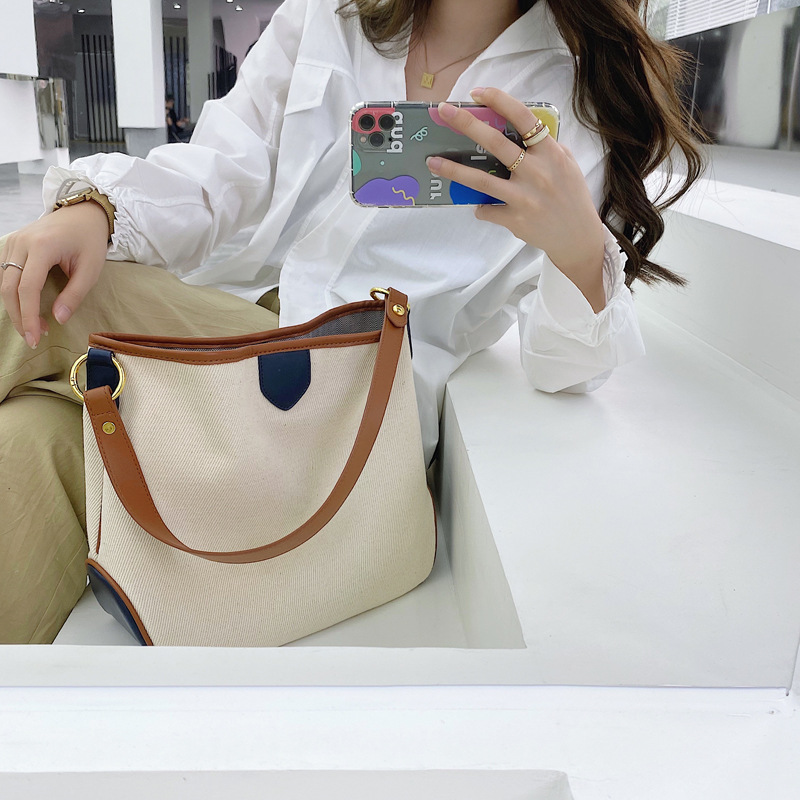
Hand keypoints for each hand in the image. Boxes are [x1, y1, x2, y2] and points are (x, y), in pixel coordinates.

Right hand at [0, 201, 108, 347]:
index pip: (27, 288)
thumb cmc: (89, 241)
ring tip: (35, 325)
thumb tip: (58, 319)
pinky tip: (27, 308)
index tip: (35, 338)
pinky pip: (4, 273)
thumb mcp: (91, 270)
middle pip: (8, 288)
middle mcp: (21, 243)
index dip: (28, 316)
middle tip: (33, 338)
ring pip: (3, 282)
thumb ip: (74, 294)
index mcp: (42, 246)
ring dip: (15, 307)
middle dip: (19, 317)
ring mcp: (12, 241)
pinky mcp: (11, 244)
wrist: (82, 214)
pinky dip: (12, 294)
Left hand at [426, 88, 605, 311]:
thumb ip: (548, 148)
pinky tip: (482, 207)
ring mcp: (524, 197)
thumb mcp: (567, 165)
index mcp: (550, 153)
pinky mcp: (515, 219)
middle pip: (496, 142)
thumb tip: (523, 132)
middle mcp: (536, 172)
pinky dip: (482, 208)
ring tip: (432, 161)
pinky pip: (487, 209)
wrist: (577, 237)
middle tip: (443, 111)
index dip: (499, 101)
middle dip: (467, 124)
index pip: (523, 117)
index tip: (477, 93)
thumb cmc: (572, 197)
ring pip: (481, 180)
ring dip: (453, 170)